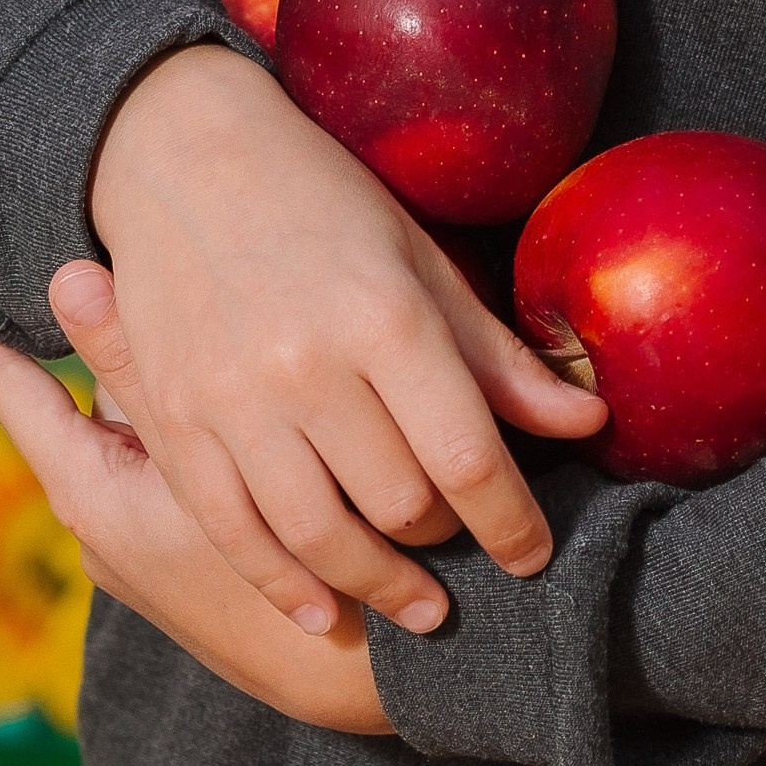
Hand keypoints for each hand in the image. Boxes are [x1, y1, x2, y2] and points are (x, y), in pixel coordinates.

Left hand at [0, 290, 390, 733]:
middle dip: (70, 331)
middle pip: (73, 396)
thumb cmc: (287, 566)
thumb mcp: (204, 453)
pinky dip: (185, 411)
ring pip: (136, 420)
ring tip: (144, 280)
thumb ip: (141, 368)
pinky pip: (175, 456)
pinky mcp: (194, 546)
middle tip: (54, 239)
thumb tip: (65, 277)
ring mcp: (147, 536)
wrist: (373, 669)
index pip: (6, 389)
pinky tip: (223, 360)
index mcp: (89, 494)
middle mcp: (104, 519)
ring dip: (144, 366)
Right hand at [73, 43, 605, 633]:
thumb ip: (498, 356)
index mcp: (385, 316)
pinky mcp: (176, 422)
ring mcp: (233, 399)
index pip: (468, 457)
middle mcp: (308, 365)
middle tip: (465, 543)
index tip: (535, 553)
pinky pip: (234, 534)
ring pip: (321, 537)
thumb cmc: (322, 201)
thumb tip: (589, 423)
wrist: (184, 155)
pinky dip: (284, 586)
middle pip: (400, 506)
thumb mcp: (421, 260)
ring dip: (380, 585)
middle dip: (448, 541)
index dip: (513, 523)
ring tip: (419, 605)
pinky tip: (325, 610)